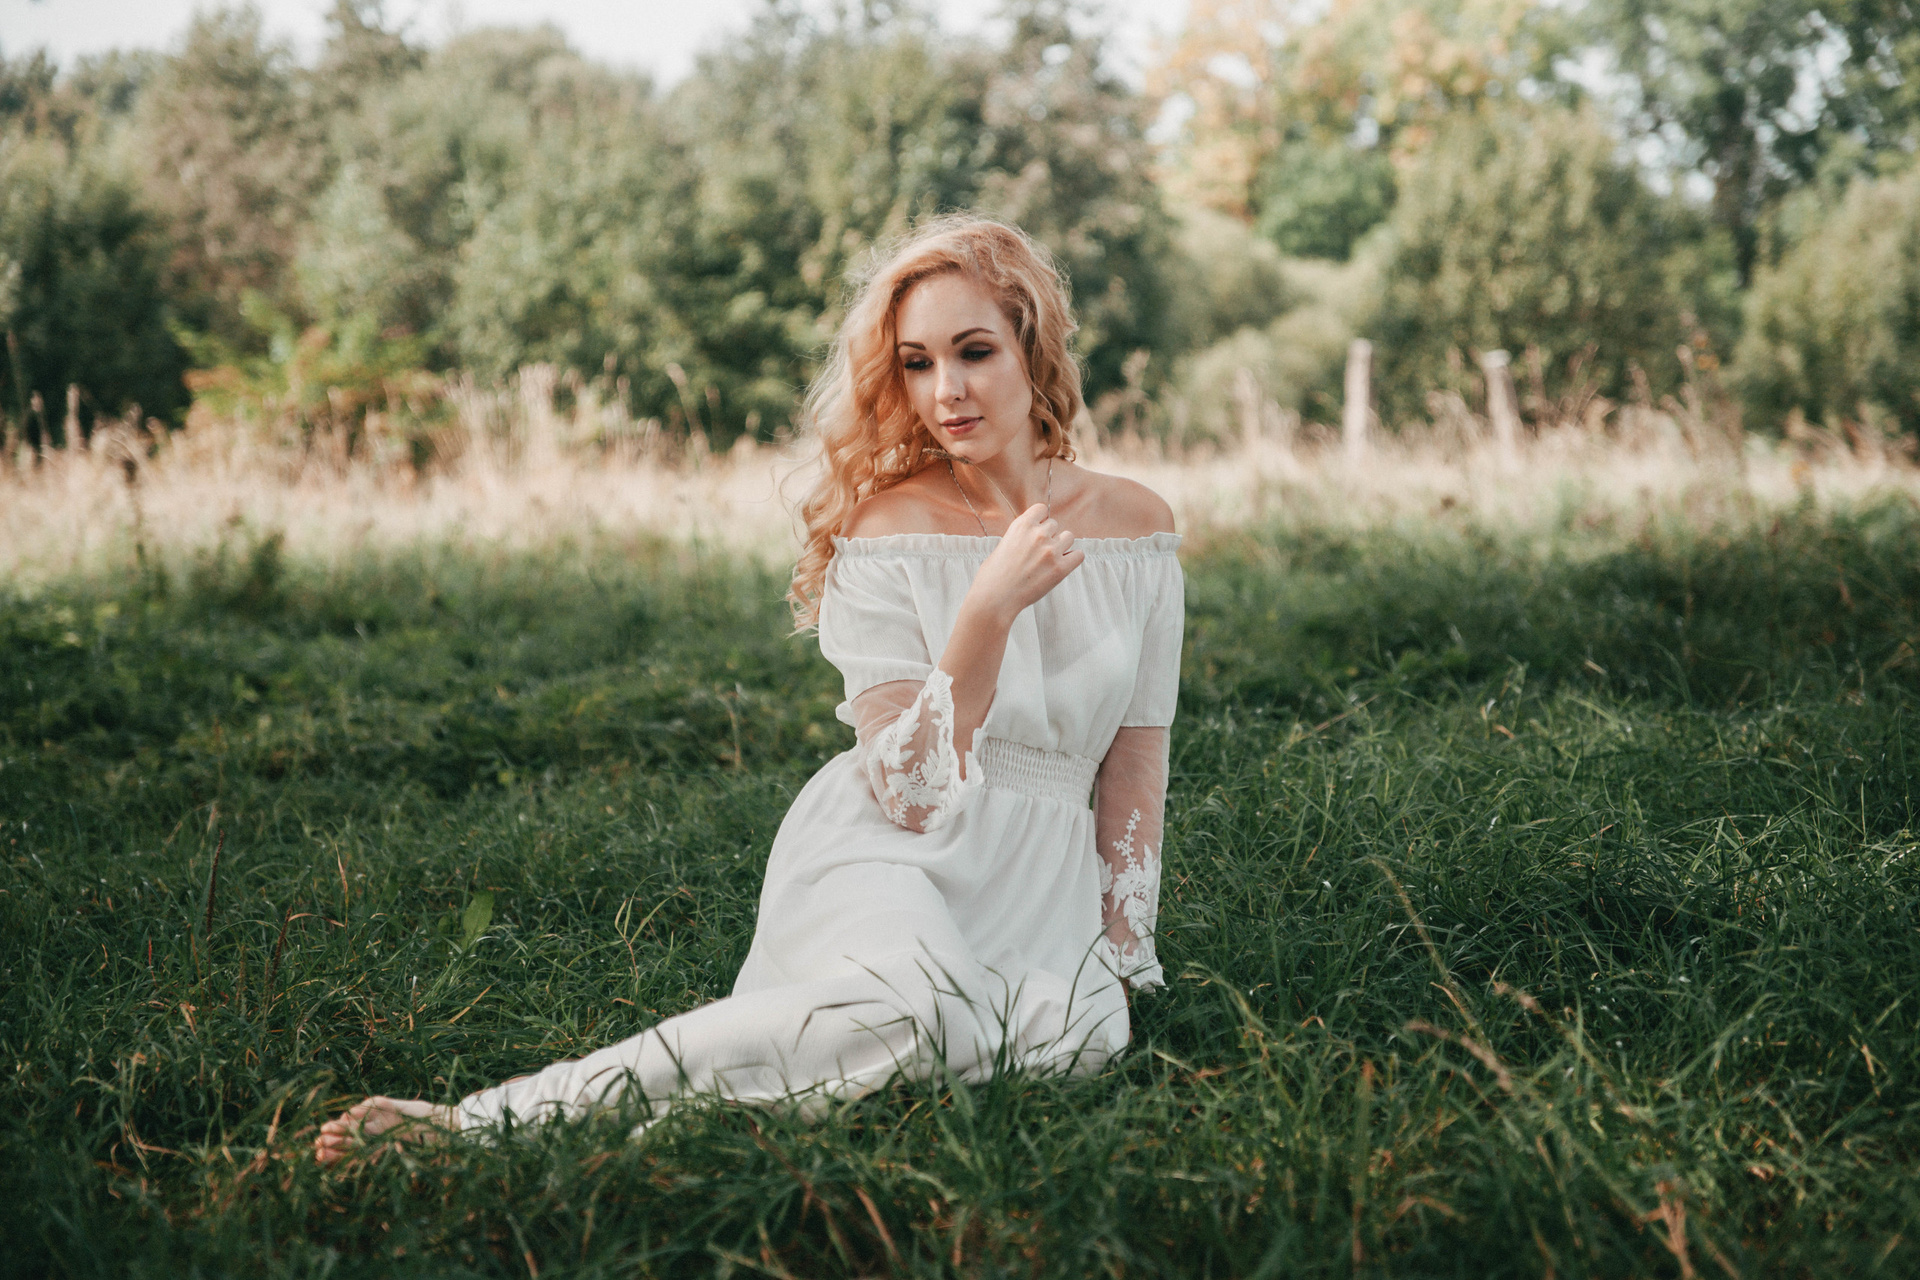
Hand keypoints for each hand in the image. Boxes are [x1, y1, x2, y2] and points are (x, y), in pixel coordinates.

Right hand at [967, 503, 1083, 622]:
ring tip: (1049, 560)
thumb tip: (1031, 537)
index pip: (1041, 509)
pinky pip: (1079, 555)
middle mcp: (1038, 534)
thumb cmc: (993, 576)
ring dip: (1061, 546)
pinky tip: (1061, 566)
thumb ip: (1020, 537)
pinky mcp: (1060, 568)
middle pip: (1055, 525)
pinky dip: (1072, 559)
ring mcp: (1051, 551)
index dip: (1040, 520)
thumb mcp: (1003, 545)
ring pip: (1068, 537)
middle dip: (1049, 536)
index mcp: (1022, 525)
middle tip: (1038, 553)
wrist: (995, 598)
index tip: (1036, 531)